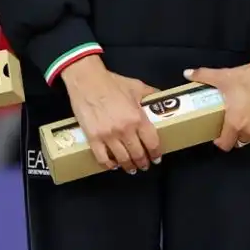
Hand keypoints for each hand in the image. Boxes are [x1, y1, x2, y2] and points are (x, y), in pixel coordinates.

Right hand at [61, 56, 160, 171]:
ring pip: (122, 159)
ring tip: (131, 168)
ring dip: (128, 167)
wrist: (87, 80)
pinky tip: (113, 165)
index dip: (156, 154)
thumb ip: (151, 94)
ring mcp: (108, 136)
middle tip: (144, 165)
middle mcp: (125, 130)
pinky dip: (109, 165)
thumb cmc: (112, 83)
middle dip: (143, 163)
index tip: (156, 158)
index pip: (152, 143)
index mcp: (138, 118)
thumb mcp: (136, 86)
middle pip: (138, 154)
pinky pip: (102, 158)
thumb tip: (162, 98)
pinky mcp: (93, 138)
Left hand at [187, 59, 249, 150]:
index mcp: (235, 124)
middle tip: (235, 119)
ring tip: (249, 116)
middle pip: (239, 140)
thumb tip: (187, 73)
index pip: (225, 145)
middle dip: (236, 133)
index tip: (219, 133)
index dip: (221, 140)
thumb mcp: (224, 76)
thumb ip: (203, 76)